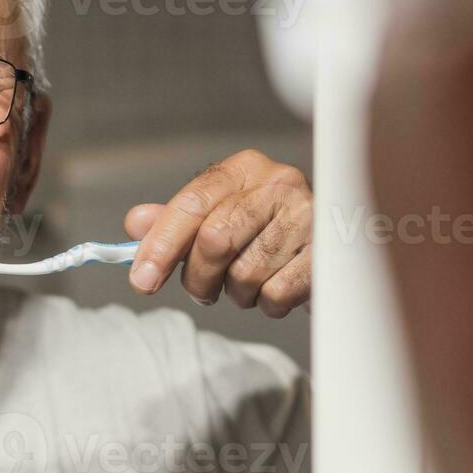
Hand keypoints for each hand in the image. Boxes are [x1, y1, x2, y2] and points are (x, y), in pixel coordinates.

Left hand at [124, 149, 311, 317]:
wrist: (336, 243)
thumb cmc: (266, 231)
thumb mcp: (219, 216)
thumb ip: (175, 220)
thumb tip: (137, 223)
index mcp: (245, 168)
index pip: (192, 203)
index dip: (161, 245)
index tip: (141, 281)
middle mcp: (279, 183)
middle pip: (215, 239)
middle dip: (198, 277)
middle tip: (202, 291)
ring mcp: (309, 216)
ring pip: (245, 274)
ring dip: (237, 294)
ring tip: (251, 283)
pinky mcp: (329, 253)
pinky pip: (277, 293)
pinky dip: (267, 304)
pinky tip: (277, 288)